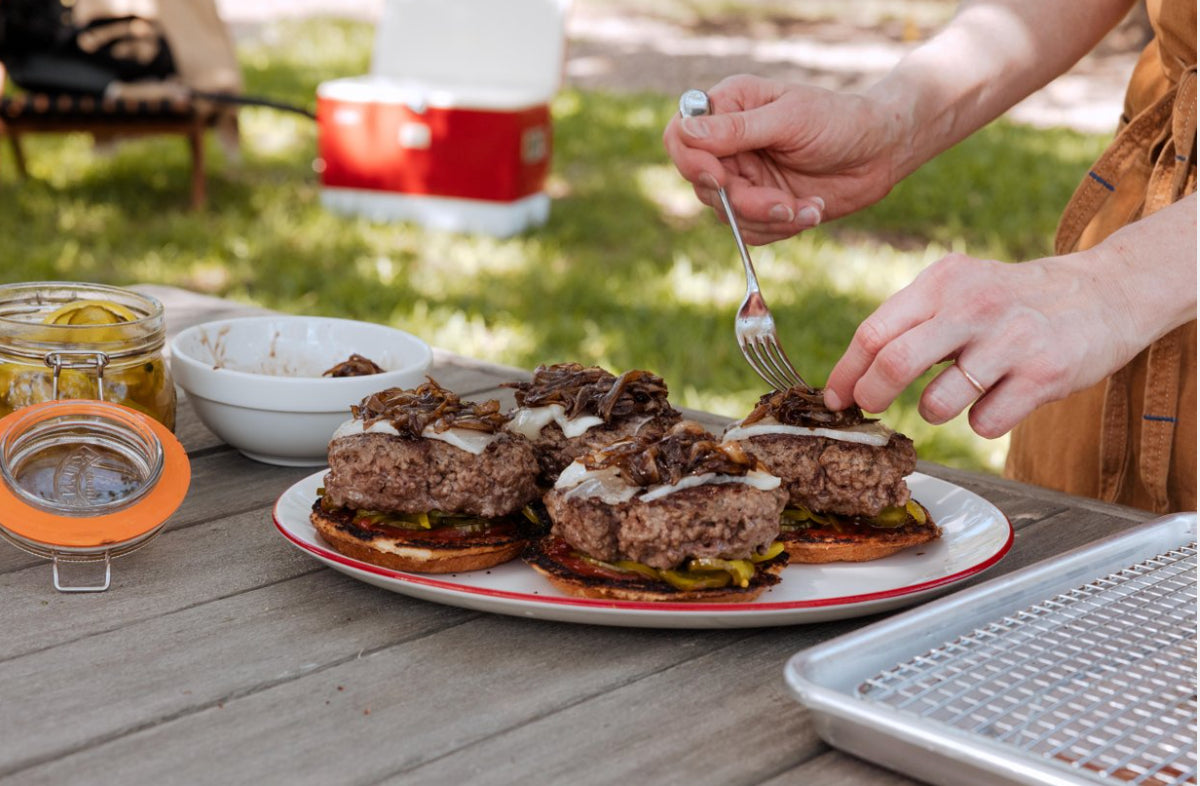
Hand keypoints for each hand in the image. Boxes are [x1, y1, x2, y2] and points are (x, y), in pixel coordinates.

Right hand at [662, 74, 902, 243]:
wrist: (881, 152)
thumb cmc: (840, 121)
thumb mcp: (790, 119)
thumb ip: (737, 128)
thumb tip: (687, 131)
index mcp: (729, 108)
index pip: (680, 136)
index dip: (691, 162)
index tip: (721, 177)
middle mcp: (729, 144)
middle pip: (702, 184)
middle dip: (743, 200)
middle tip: (782, 202)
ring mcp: (744, 177)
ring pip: (726, 214)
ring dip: (768, 217)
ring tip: (808, 206)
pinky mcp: (761, 206)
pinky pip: (750, 231)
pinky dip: (781, 228)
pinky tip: (812, 210)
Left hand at [822, 252, 1144, 438]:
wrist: (1108, 292)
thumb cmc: (1016, 301)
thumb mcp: (962, 289)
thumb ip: (912, 322)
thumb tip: (856, 373)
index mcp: (944, 281)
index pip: (874, 331)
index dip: (846, 372)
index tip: (835, 398)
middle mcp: (974, 305)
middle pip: (895, 363)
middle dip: (872, 395)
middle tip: (870, 408)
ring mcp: (1010, 339)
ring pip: (937, 403)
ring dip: (934, 411)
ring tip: (955, 395)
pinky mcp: (1044, 374)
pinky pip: (985, 423)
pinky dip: (983, 422)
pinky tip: (1001, 399)